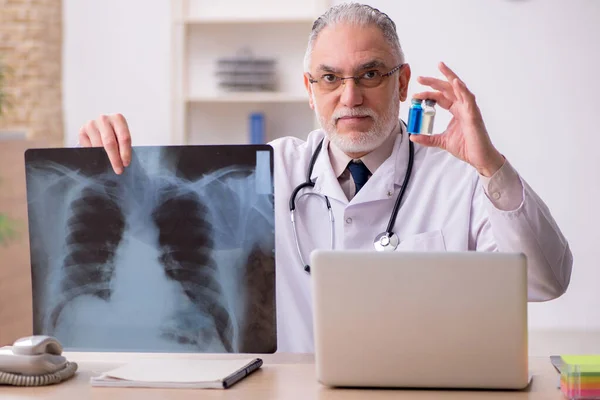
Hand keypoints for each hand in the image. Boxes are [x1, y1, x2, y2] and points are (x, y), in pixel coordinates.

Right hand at [79, 113, 131, 174]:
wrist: (100, 129)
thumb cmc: (115, 135)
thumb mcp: (121, 137)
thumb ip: (122, 146)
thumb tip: (122, 163)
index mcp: (118, 119)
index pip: (124, 137)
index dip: (125, 152)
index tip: (126, 164)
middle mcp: (104, 119)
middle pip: (110, 142)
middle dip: (114, 158)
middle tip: (118, 170)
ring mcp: (92, 124)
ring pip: (98, 145)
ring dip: (104, 157)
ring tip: (109, 165)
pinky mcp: (82, 131)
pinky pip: (88, 147)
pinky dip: (94, 155)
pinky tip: (99, 158)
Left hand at [409, 62, 504, 176]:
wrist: (478, 158)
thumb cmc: (466, 147)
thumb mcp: (441, 141)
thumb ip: (428, 138)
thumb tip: (413, 136)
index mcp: (456, 111)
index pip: (440, 97)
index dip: (428, 94)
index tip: (415, 95)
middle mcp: (462, 107)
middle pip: (447, 89)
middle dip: (434, 82)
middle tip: (420, 78)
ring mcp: (469, 109)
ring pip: (459, 88)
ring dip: (449, 77)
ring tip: (440, 67)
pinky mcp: (474, 115)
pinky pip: (468, 99)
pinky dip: (462, 89)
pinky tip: (455, 82)